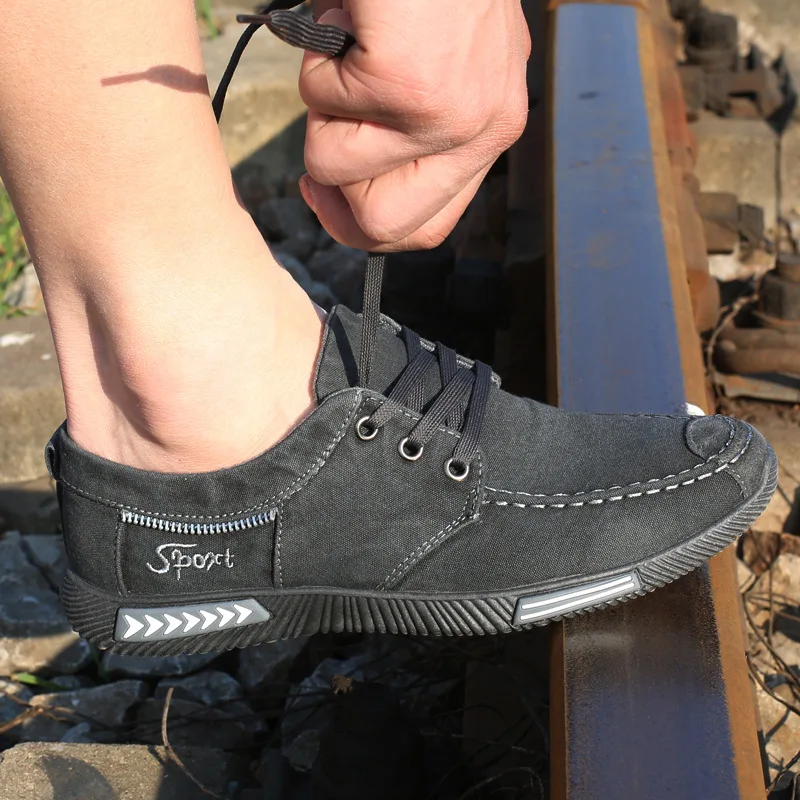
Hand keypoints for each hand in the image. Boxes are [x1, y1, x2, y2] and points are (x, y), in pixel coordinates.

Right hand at [298, 0, 529, 251]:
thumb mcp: (451, 65)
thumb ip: (422, 130)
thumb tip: (352, 178)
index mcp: (491, 129)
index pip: (428, 227)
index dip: (364, 225)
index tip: (326, 194)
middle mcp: (482, 131)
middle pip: (383, 226)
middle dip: (333, 189)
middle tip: (325, 128)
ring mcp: (446, 114)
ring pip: (331, 162)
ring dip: (321, 95)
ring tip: (356, 36)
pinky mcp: (407, 81)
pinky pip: (318, 97)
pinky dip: (316, 47)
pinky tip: (355, 12)